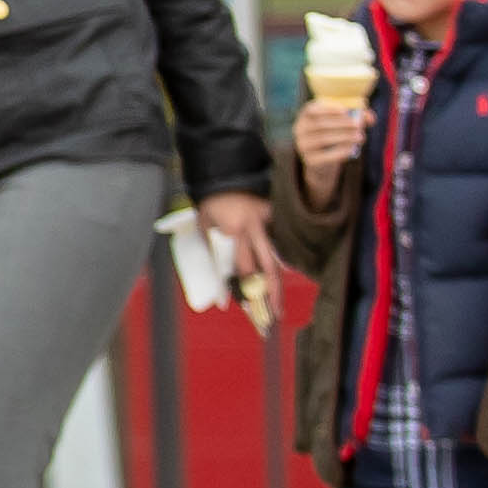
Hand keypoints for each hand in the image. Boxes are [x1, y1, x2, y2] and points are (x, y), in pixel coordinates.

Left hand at [198, 187, 281, 335]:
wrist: (224, 173)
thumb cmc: (211, 203)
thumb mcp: (204, 227)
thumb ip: (211, 253)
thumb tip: (220, 284)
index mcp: (235, 231)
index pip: (243, 267)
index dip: (244, 288)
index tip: (248, 308)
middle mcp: (255, 228)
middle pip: (268, 267)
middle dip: (273, 292)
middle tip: (275, 314)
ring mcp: (268, 221)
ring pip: (278, 256)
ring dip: (279, 280)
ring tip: (279, 303)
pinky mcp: (276, 215)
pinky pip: (281, 241)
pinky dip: (283, 258)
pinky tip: (283, 277)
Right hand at [293, 94, 369, 187]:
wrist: (322, 161)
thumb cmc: (333, 134)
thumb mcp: (342, 123)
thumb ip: (357, 117)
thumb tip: (371, 117)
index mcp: (306, 116)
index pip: (312, 109)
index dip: (328, 109)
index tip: (345, 110)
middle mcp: (300, 130)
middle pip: (320, 124)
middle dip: (341, 124)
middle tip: (358, 125)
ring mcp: (303, 146)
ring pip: (323, 139)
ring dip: (344, 137)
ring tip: (360, 137)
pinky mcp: (310, 160)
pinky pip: (326, 155)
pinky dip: (341, 151)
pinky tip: (353, 149)